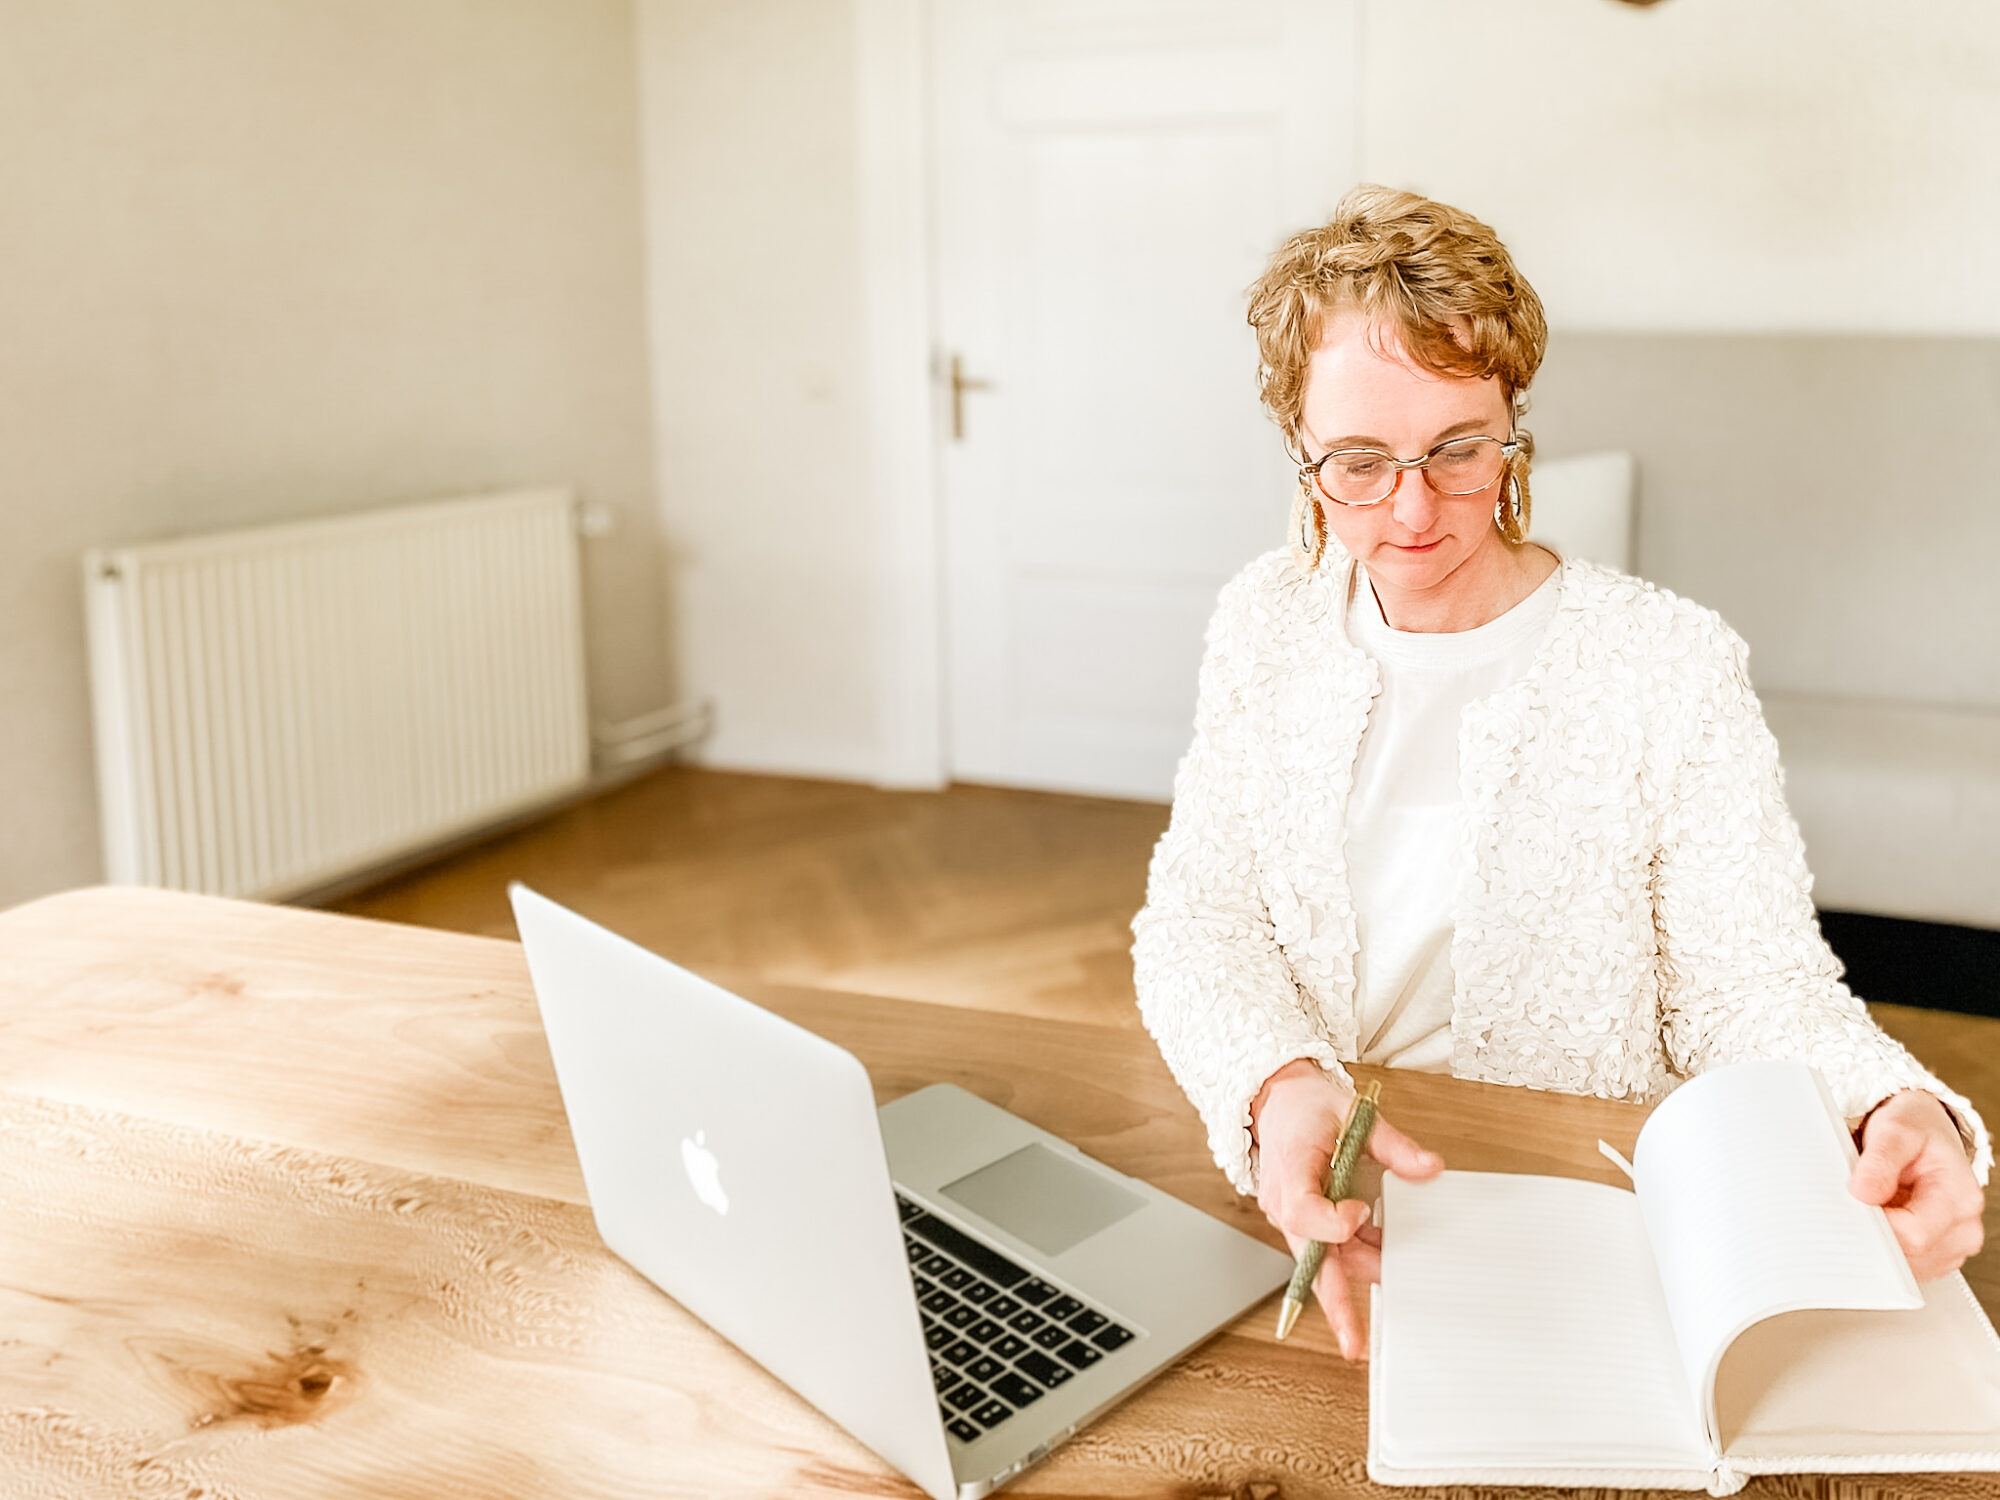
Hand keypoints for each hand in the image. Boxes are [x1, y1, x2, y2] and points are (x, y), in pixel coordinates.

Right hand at [1249, 1059, 1443, 1358]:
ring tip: (1398, 1269)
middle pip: (1309, 1260)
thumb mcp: (1353, 1114)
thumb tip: (1428, 1168)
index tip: (1361, 1213)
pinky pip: (1329, 1251)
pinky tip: (1384, 1250)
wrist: (1275, 1102)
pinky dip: (1357, 1254)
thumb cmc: (1306, 1108)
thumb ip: (1392, 1145)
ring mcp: (1291, 1217)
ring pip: (1323, 1261)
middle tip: (1353, 1341)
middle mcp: (1285, 1202)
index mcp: (1290, 1170)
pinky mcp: (1302, 1224)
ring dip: (1358, 1270)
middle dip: (1334, 1302)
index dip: (1332, 1222)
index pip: (1303, 1211)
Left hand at [1848, 1090, 1985, 1279]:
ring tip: (1874, 1207)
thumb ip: (1880, 1161)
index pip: (1914, 1235)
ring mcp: (1954, 1245)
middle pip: (1910, 1255)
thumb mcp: (1895, 1131)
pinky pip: (1907, 1265)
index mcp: (1960, 1198)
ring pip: (1906, 1265)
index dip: (1876, 1225)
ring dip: (1880, 1242)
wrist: (1927, 1132)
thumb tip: (1864, 1193)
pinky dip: (1888, 1248)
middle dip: (1874, 1234)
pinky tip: (1881, 1220)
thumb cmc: (1915, 1130)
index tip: (1852, 1205)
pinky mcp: (1939, 1254)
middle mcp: (1965, 1228)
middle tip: (1854, 1205)